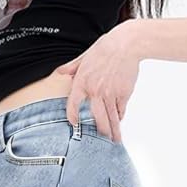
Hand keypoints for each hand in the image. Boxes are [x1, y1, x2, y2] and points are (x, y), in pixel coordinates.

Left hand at [55, 21, 141, 141]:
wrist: (126, 44)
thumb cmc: (106, 48)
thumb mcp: (85, 56)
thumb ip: (72, 67)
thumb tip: (59, 72)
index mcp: (82, 82)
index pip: (73, 104)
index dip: (72, 115)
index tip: (74, 123)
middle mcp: (95, 91)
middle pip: (97, 119)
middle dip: (101, 132)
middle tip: (102, 141)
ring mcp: (110, 94)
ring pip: (111, 118)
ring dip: (113, 131)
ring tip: (115, 141)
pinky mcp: (123, 94)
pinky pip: (121, 110)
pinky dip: (120, 116)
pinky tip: (119, 121)